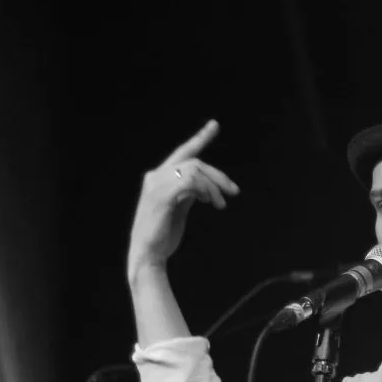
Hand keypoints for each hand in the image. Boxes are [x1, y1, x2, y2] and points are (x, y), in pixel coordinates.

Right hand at [128, 120, 240, 277]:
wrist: (148, 255)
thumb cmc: (163, 236)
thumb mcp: (178, 209)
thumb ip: (187, 193)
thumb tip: (204, 186)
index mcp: (158, 178)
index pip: (183, 153)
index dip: (200, 138)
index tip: (214, 125)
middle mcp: (155, 176)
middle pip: (194, 161)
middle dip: (218, 175)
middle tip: (234, 191)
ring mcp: (157, 184)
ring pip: (194, 169)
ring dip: (213, 186)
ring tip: (220, 204)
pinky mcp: (162, 195)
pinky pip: (190, 181)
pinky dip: (205, 189)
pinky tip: (209, 202)